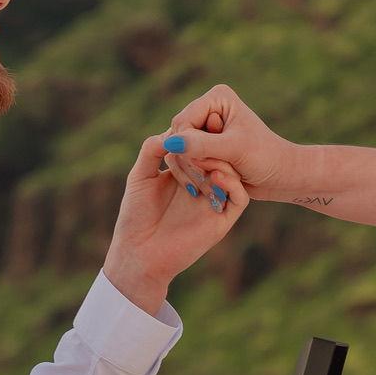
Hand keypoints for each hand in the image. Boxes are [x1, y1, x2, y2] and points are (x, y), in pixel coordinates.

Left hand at [103, 133, 248, 313]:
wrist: (139, 253)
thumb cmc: (136, 216)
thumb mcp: (140, 176)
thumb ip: (151, 150)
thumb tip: (170, 130)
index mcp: (183, 174)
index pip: (199, 147)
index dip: (198, 134)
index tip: (195, 121)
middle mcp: (201, 186)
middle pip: (217, 157)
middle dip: (211, 146)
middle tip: (204, 136)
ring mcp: (213, 202)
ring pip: (231, 174)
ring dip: (221, 162)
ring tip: (205, 155)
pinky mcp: (222, 220)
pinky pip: (240, 198)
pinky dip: (233, 184)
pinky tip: (216, 175)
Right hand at [163, 85, 300, 201]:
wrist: (278, 175)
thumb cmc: (264, 158)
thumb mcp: (234, 150)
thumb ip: (202, 145)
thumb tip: (170, 142)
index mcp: (217, 97)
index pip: (182, 122)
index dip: (187, 146)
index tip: (208, 165)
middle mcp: (208, 108)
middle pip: (177, 135)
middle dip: (192, 159)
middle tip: (213, 176)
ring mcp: (203, 127)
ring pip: (177, 150)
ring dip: (193, 169)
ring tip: (215, 180)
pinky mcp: (202, 145)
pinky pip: (183, 160)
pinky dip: (194, 174)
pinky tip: (210, 182)